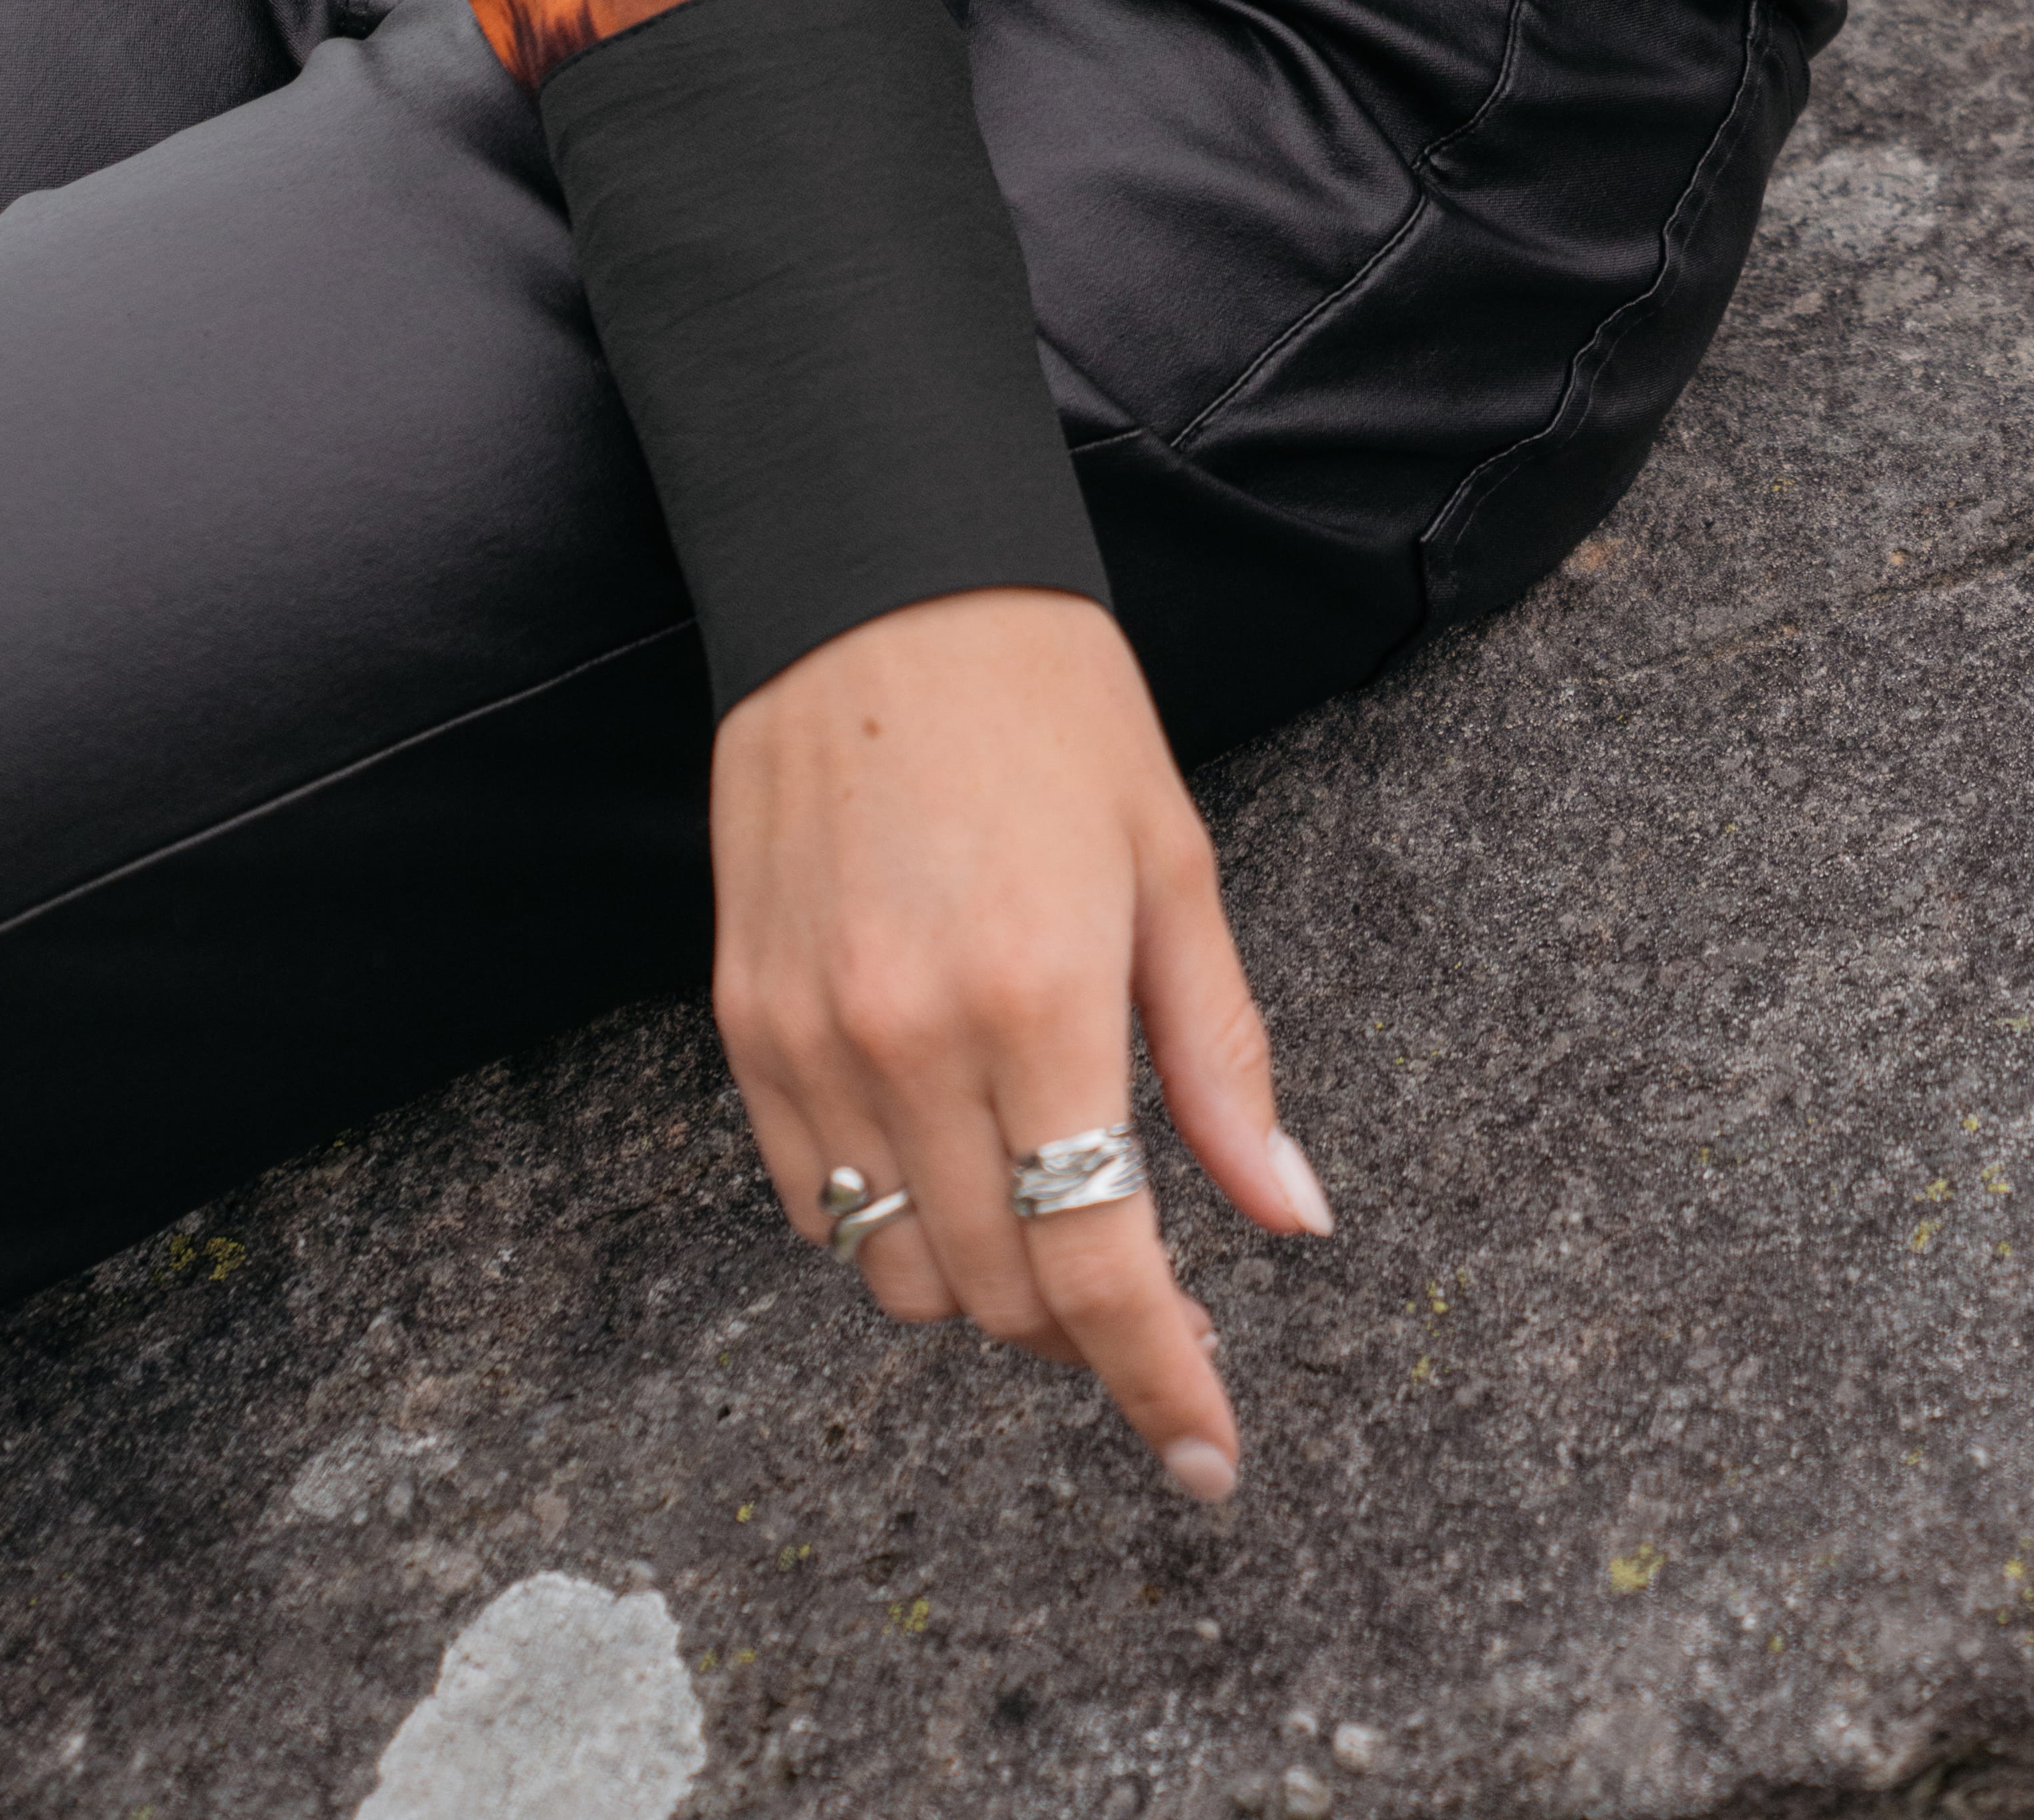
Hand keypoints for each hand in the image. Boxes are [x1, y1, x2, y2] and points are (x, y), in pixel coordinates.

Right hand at [710, 584, 1331, 1494]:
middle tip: (1146, 1287)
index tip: (1210, 1458)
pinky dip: (883, 1216)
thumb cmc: (1050, 702)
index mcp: (1044, 995)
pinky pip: (807, 1195)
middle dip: (1086, 1326)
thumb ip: (1222, 1059)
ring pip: (896, 1272)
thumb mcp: (1174, 865)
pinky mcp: (743, 1019)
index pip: (1103, 1264)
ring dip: (982, 1281)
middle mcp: (915, 1036)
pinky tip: (942, 1152)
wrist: (876, 576)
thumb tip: (1290, 1216)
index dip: (1162, 1381)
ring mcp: (814, 1035)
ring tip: (1043, 1206)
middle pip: (1002, 1293)